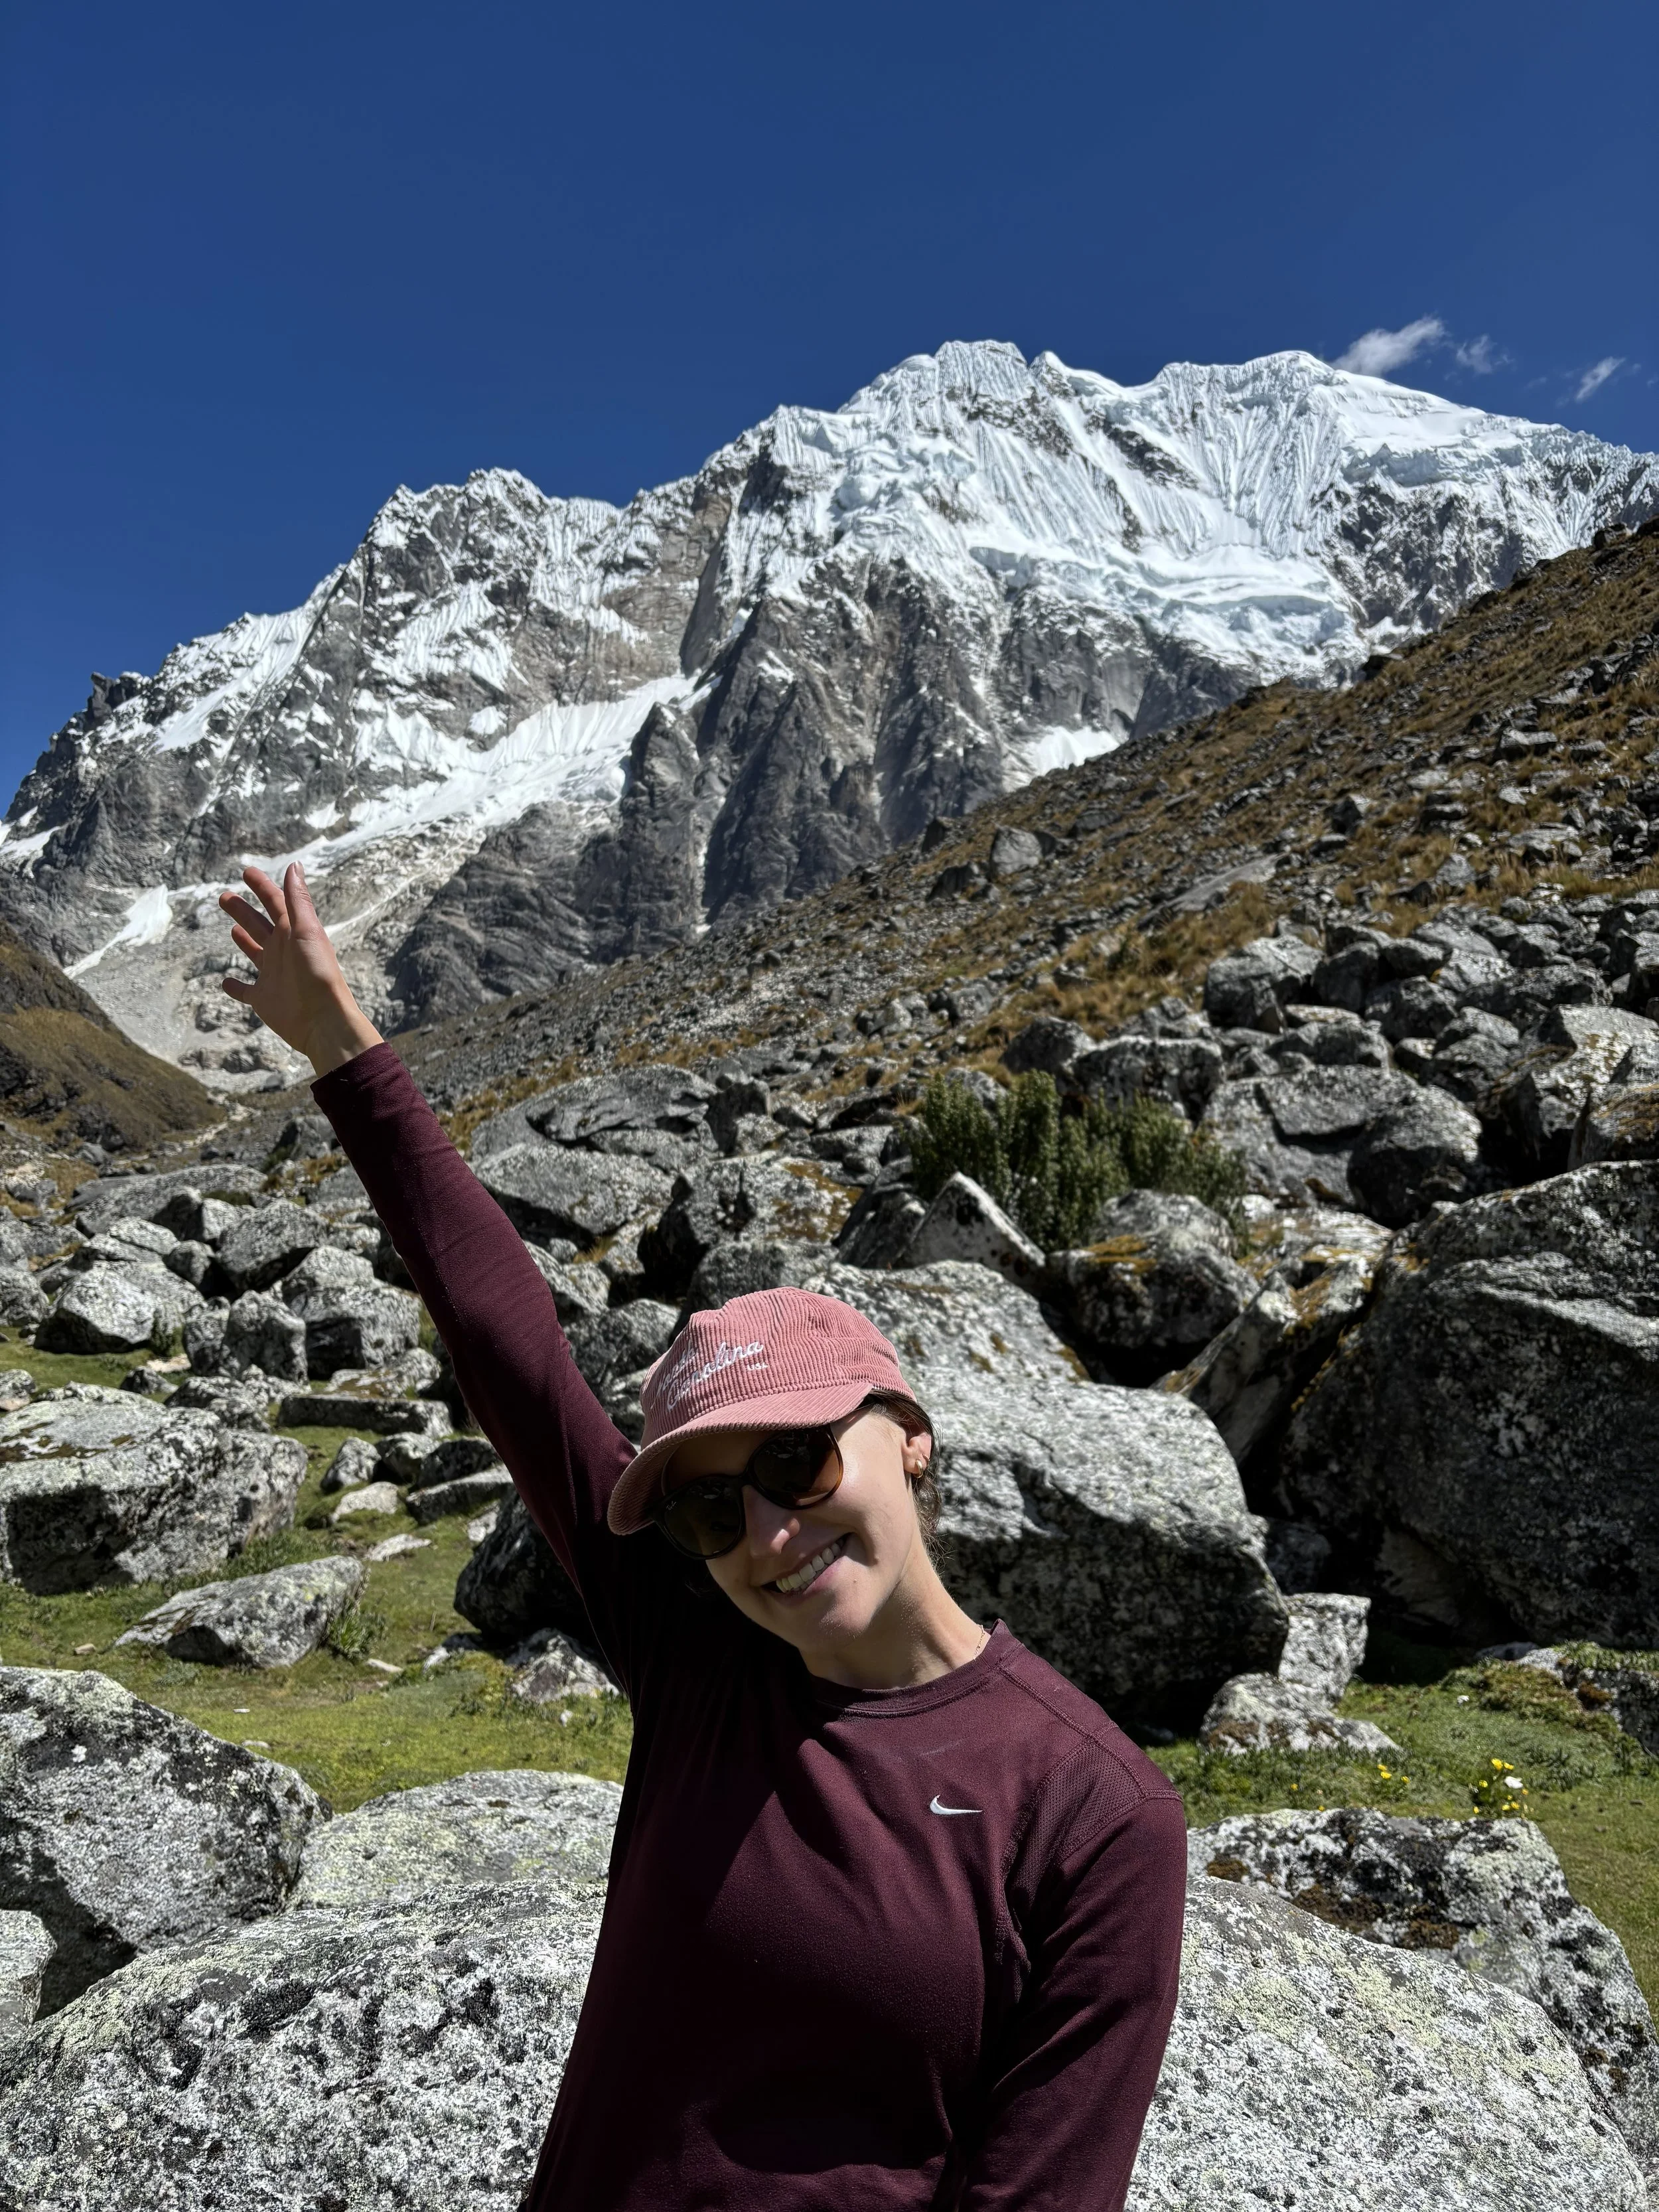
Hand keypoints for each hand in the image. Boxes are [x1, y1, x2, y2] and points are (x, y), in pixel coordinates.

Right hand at [218, 862, 382, 1076]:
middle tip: (224, 896)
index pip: (275, 903)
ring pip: (254, 952)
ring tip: (231, 929)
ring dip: (243, 939)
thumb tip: (294, 865)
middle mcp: (282, 951)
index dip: (261, 886)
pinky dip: (235, 987)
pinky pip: (245, 991)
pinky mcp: (264, 999)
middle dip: (243, 910)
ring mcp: (273, 975)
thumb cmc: (318, 974)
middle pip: (260, 924)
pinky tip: (225, 981)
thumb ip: (298, 900)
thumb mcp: (308, 931)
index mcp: (294, 933)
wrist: (323, 1020)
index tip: (246, 871)